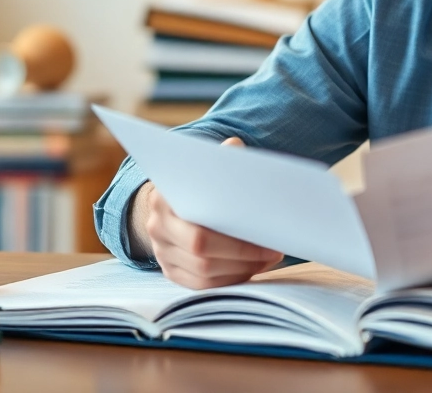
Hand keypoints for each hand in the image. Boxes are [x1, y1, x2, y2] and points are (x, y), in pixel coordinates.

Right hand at [134, 138, 283, 289]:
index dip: (237, 241)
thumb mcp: (207, 166)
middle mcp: (157, 228)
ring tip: (266, 258)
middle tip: (274, 251)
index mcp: (164, 200)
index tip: (267, 234)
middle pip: (202, 254)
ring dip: (240, 269)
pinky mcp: (170, 270)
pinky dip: (229, 279)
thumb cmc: (200, 182)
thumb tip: (234, 146)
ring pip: (203, 274)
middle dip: (244, 255)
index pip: (200, 231)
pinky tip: (250, 268)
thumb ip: (223, 158)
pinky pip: (200, 285)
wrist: (173, 198)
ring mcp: (161, 252)